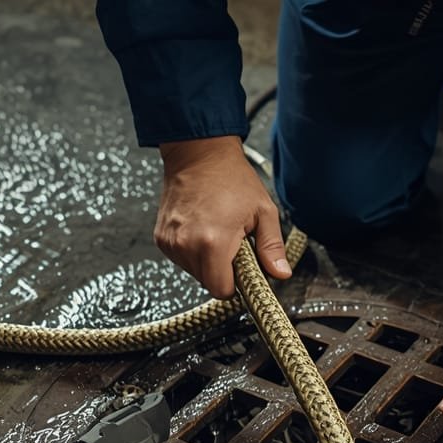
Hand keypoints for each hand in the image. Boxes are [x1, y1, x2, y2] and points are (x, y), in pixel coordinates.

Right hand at [154, 136, 290, 297]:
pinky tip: (201, 229)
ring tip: (216, 231)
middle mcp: (186, 245)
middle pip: (208, 283)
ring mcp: (170, 242)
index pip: (222, 290)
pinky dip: (192, 251)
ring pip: (193, 272)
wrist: (198, 153)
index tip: (243, 268)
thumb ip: (272, 247)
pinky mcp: (161, 238)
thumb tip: (281, 274)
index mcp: (213, 242)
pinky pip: (180, 258)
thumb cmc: (231, 177)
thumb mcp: (263, 212)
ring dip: (207, 261)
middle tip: (232, 243)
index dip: (236, 284)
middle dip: (222, 270)